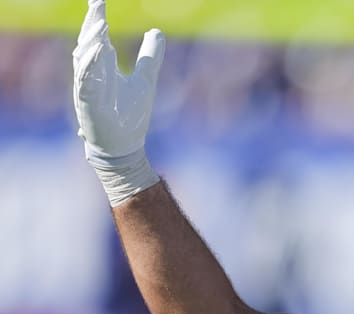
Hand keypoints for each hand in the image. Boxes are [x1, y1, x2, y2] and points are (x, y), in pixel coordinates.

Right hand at [72, 0, 164, 205]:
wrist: (124, 146)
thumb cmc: (130, 114)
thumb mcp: (145, 79)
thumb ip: (150, 57)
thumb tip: (156, 31)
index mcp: (102, 67)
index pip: (97, 38)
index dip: (96, 19)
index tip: (98, 0)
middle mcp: (92, 75)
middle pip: (87, 44)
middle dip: (91, 25)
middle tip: (97, 6)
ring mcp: (87, 88)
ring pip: (84, 59)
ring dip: (91, 42)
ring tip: (101, 25)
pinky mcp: (88, 103)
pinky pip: (86, 81)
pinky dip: (91, 66)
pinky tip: (100, 53)